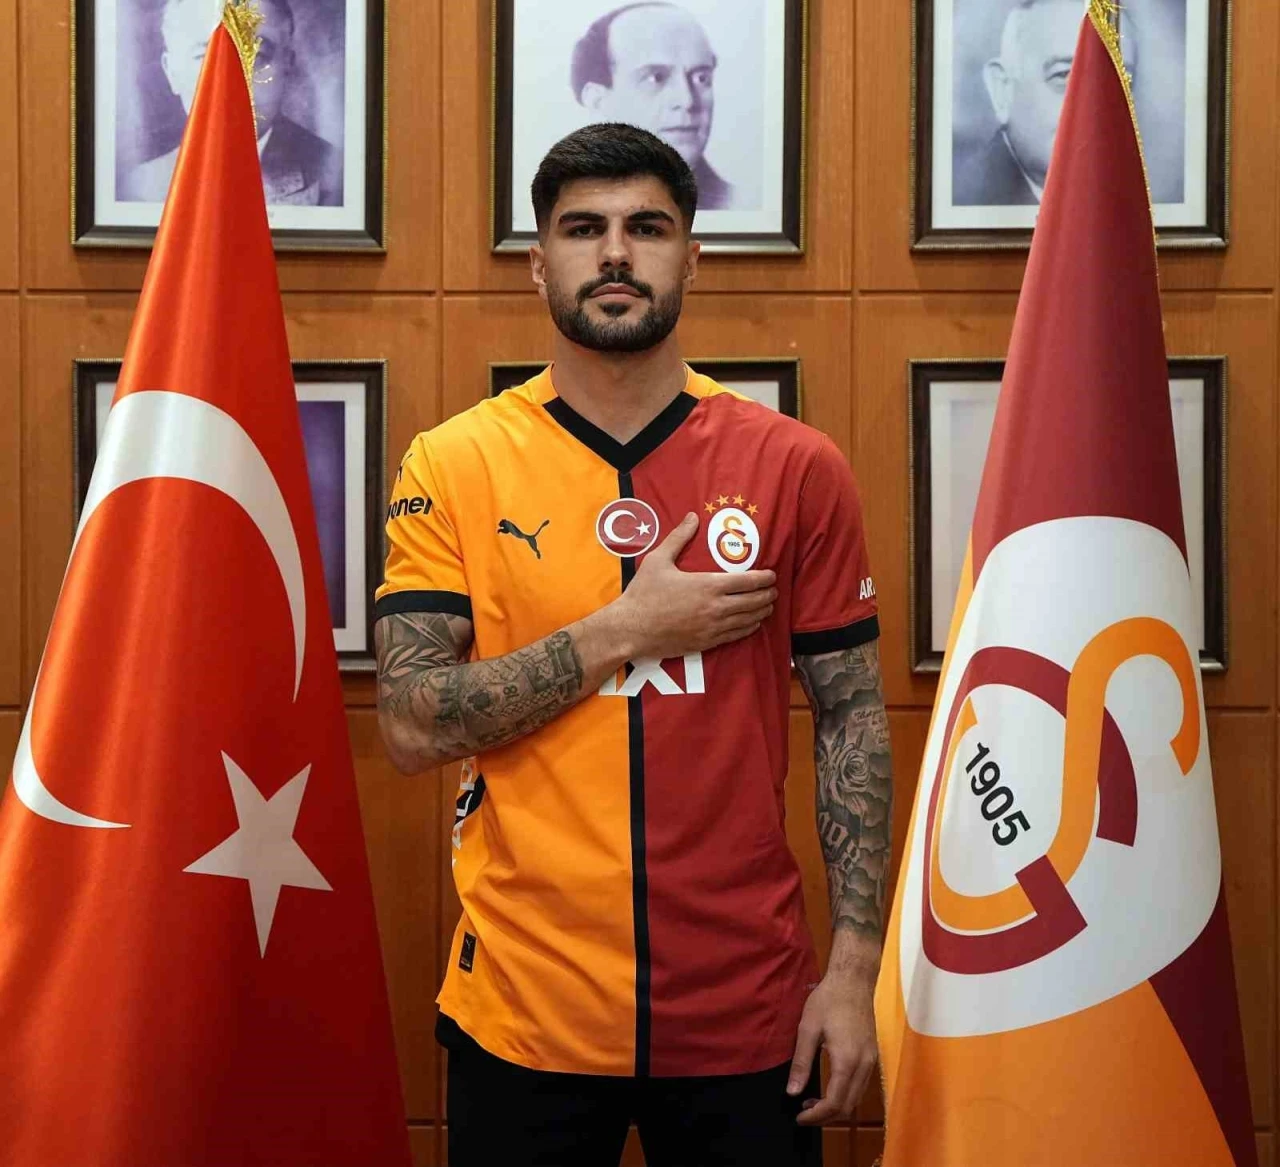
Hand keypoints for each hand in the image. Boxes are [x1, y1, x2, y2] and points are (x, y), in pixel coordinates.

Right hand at [610, 513, 776, 659]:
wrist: (631, 629)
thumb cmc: (643, 593)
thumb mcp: (658, 560)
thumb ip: (679, 538)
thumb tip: (692, 517)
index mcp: (708, 585)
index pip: (747, 582)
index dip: (764, 578)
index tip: (771, 575)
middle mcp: (716, 608)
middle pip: (753, 602)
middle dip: (767, 595)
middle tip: (774, 590)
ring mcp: (713, 628)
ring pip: (748, 620)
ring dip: (762, 612)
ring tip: (768, 606)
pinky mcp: (707, 643)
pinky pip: (736, 636)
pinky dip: (749, 628)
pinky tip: (753, 624)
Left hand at [788, 970, 878, 1125]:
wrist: (853, 980)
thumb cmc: (828, 1001)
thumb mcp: (808, 1029)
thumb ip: (801, 1062)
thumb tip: (792, 1092)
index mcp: (847, 1061)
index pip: (835, 1102)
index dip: (816, 1116)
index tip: (799, 1118)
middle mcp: (864, 1065)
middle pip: (848, 1106)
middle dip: (826, 1115)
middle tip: (803, 1112)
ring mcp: (872, 1060)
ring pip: (857, 1097)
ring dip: (836, 1106)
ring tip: (812, 1102)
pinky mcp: (873, 1054)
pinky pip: (861, 1085)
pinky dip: (846, 1094)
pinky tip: (830, 1086)